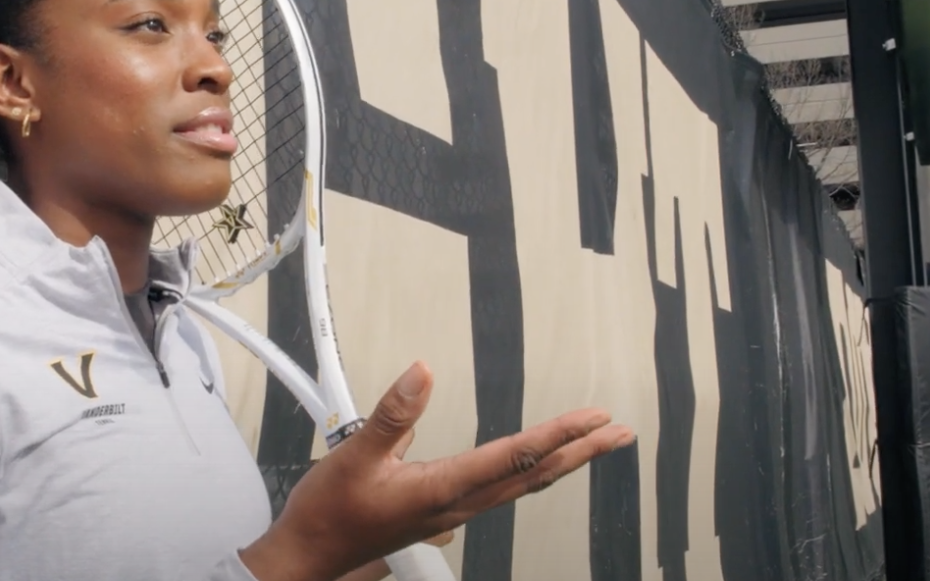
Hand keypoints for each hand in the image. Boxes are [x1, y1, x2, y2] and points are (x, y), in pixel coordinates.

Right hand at [239, 361, 634, 580]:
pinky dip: (532, 471)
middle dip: (581, 451)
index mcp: (443, 489)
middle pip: (534, 474)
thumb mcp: (354, 455)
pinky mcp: (443, 511)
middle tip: (619, 432)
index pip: (515, 456)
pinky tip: (539, 464)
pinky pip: (501, 489)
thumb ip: (392, 413)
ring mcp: (453, 511)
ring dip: (564, 461)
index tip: (594, 417)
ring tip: (594, 443)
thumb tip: (423, 373)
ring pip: (522, 484)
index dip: (559, 433)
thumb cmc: (330, 514)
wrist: (310, 556)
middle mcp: (457, 504)